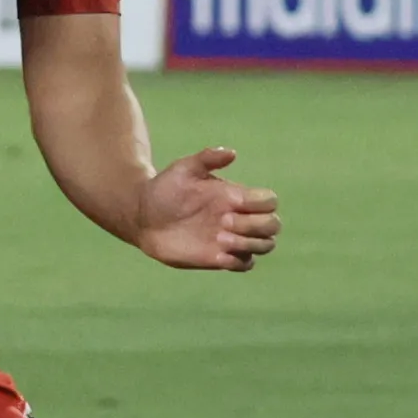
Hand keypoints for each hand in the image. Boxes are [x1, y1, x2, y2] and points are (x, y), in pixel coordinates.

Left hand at [134, 146, 279, 271]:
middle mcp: (237, 217)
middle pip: (273, 225)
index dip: (261, 204)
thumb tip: (232, 153)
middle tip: (224, 222)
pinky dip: (240, 261)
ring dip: (250, 244)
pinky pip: (246, 264)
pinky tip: (218, 255)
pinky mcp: (220, 258)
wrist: (144, 215)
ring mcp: (231, 239)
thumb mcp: (184, 168)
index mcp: (234, 196)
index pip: (269, 201)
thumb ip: (207, 158)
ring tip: (220, 239)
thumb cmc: (165, 188)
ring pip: (265, 245)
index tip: (235, 203)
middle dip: (257, 226)